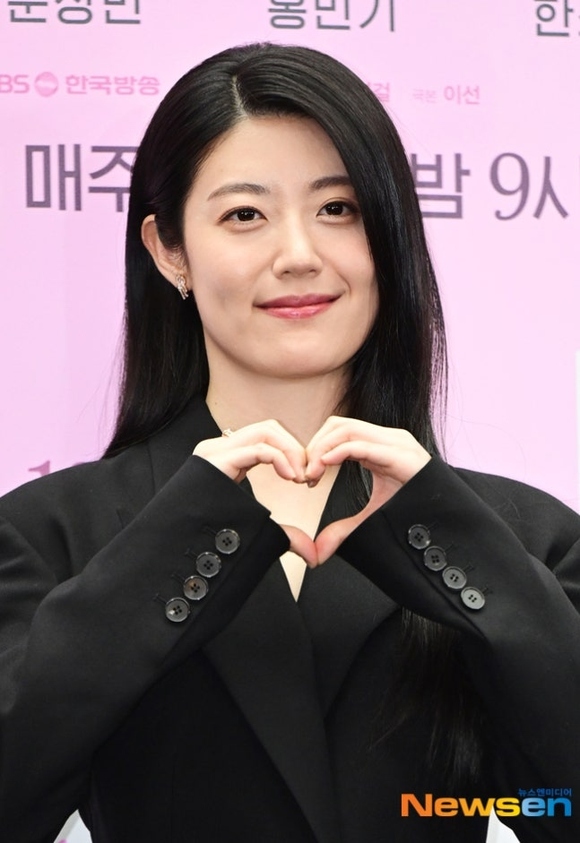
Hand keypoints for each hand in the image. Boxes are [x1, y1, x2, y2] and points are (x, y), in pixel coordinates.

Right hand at [193, 421, 317, 564]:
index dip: (294, 453)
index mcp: (226, 456)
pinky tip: (290, 477)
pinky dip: (281, 459)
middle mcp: (219, 448)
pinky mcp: (217, 460)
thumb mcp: (257, 530)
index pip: (268, 436)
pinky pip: (258, 448)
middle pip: (270, 428)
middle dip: (296, 448)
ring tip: (300, 477)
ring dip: (291, 451)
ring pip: (266, 430)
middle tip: (308, 477)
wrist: (178, 546)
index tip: (309, 480)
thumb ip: (284, 533)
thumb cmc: (213, 538)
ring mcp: (216, 451)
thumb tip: (312, 554)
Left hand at [305, 417, 430, 562]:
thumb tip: (318, 552)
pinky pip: (360, 445)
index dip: (316, 449)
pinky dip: (336, 453)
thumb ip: (344, 529)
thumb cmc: (414, 514)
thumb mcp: (372, 518)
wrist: (446, 525)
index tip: (306, 478)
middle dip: (314, 446)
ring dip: (321, 450)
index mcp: (380, 446)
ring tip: (312, 475)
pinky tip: (324, 468)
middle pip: (337, 424)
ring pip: (345, 428)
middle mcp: (388, 439)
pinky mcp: (401, 456)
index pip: (338, 430)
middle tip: (305, 476)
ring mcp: (396, 444)